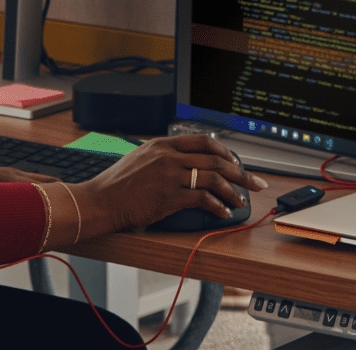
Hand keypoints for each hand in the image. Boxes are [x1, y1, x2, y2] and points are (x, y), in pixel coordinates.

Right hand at [68, 134, 258, 236]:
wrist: (100, 201)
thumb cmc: (116, 184)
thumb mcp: (139, 159)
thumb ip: (162, 157)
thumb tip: (185, 164)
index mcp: (162, 144)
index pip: (204, 141)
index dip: (225, 152)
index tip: (236, 163)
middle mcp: (168, 156)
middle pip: (215, 161)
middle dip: (241, 173)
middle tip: (255, 182)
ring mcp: (169, 176)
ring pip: (213, 179)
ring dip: (233, 191)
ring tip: (241, 201)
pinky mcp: (168, 197)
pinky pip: (202, 200)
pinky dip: (217, 206)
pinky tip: (223, 213)